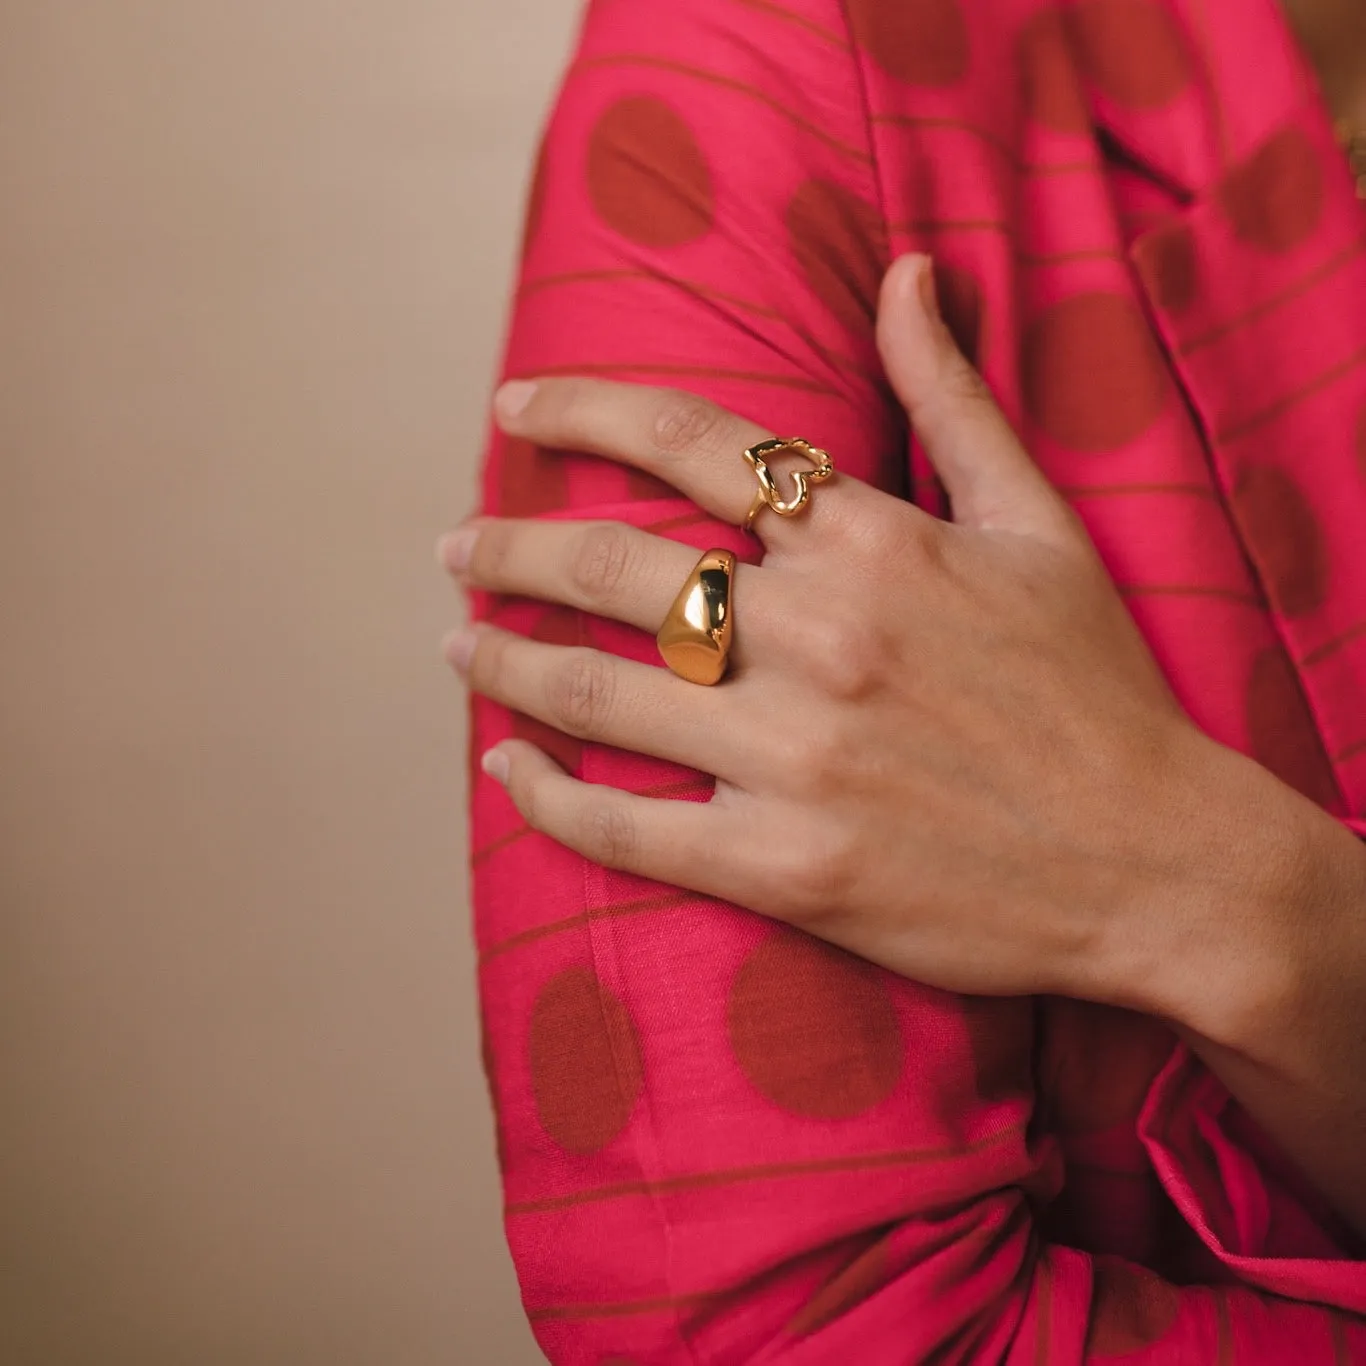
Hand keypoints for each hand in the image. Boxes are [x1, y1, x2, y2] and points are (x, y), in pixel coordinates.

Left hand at [439, 254, 1250, 1004]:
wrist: (1156, 864)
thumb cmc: (1096, 690)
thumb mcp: (1040, 524)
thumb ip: (954, 398)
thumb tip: (907, 274)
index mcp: (872, 544)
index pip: (690, 442)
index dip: (582, 407)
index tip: (513, 406)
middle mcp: (819, 638)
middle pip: (609, 563)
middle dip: (507, 543)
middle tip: (458, 545)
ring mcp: (794, 759)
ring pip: (593, 689)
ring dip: (501, 660)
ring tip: (459, 642)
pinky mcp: (785, 868)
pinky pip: (626, 827)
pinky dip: (546, 795)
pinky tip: (506, 766)